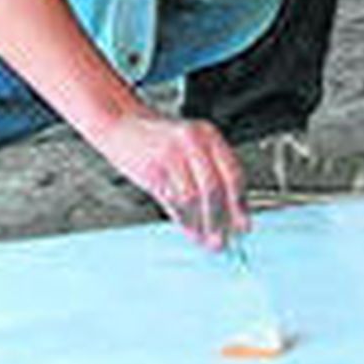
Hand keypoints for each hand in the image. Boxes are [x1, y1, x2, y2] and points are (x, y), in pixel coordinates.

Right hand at [94, 112, 247, 248]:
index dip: (240, 204)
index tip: (243, 226)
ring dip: (200, 224)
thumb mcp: (190, 149)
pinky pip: (173, 200)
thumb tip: (228, 215)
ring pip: (193, 197)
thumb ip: (209, 175)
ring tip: (203, 238)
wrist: (120, 124)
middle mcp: (193, 140)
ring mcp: (171, 152)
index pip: (233, 173)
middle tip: (222, 239)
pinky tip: (187, 228)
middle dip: (220, 219)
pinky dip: (182, 220)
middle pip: (214, 188)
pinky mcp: (153, 167)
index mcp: (208, 134)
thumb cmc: (157, 140)